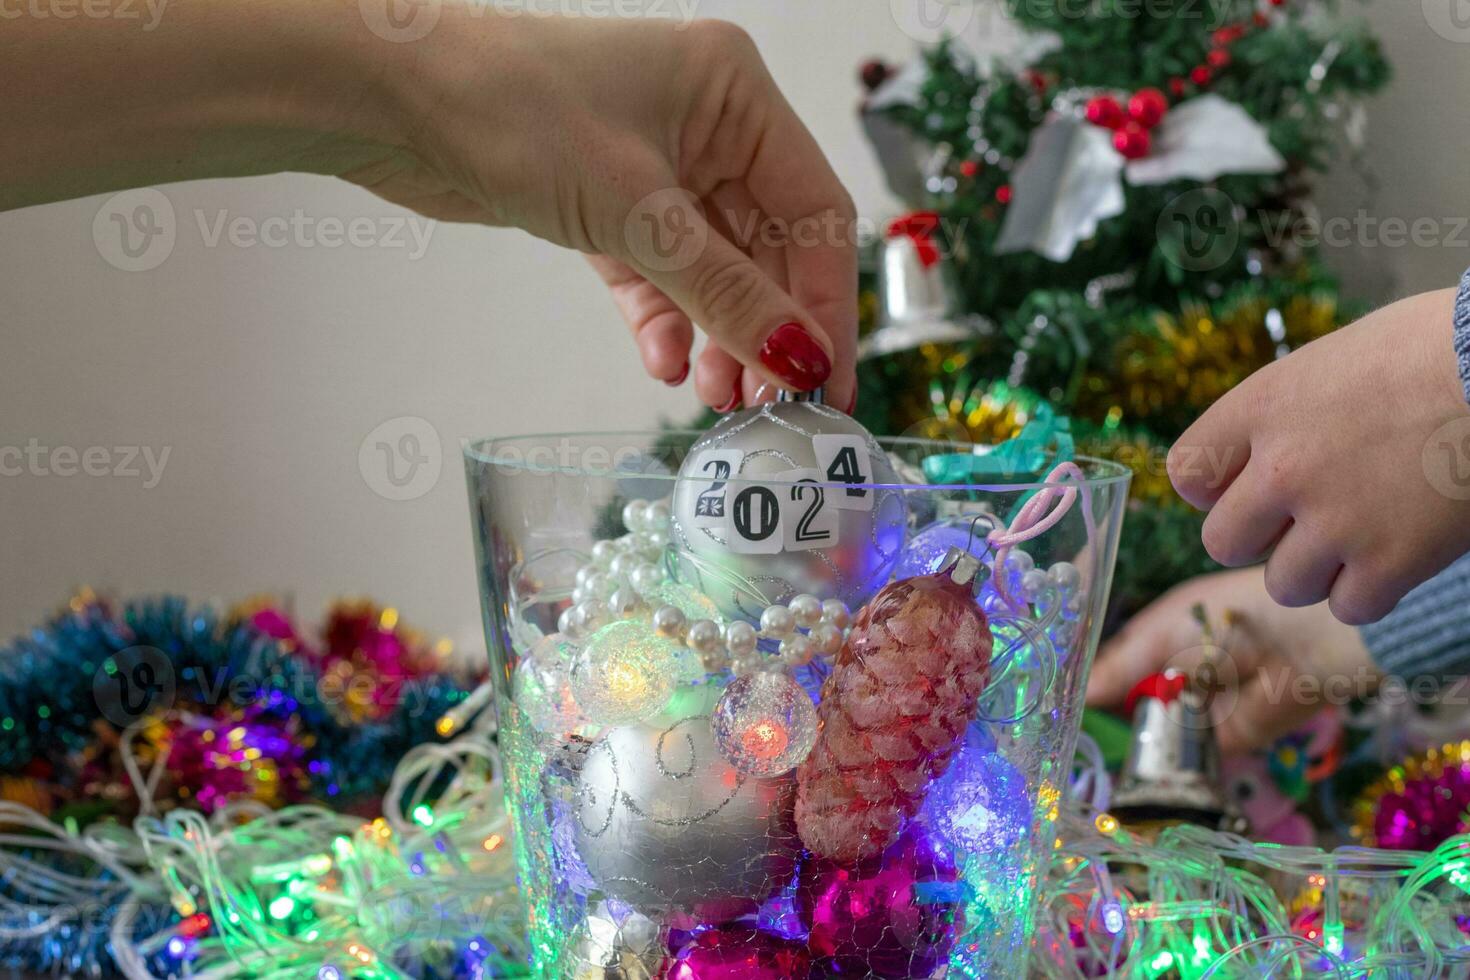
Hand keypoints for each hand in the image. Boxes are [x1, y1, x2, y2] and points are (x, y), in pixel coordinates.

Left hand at [345, 12, 855, 410]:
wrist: (389, 99)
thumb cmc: (513, 114)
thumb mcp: (638, 212)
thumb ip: (726, 291)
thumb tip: (803, 359)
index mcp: (735, 93)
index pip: (814, 211)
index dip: (828, 304)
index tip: (828, 383)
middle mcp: (707, 122)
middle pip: (768, 246)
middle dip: (767, 327)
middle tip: (766, 404)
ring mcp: (658, 161)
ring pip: (714, 266)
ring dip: (718, 332)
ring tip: (716, 394)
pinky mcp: (609, 200)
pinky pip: (659, 270)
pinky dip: (665, 317)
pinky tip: (663, 360)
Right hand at [1086, 567, 1375, 752]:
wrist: (1308, 642)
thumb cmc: (1231, 616)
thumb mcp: (1164, 633)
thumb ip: (1121, 666)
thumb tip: (1077, 694)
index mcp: (1159, 639)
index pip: (1112, 668)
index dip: (1085, 687)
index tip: (1050, 708)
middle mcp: (1176, 675)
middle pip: (1128, 705)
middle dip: (1101, 723)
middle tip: (1064, 743)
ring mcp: (1199, 711)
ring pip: (1153, 735)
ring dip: (1129, 748)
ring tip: (1087, 762)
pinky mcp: (1227, 742)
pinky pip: (1187, 760)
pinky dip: (1163, 768)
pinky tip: (1127, 774)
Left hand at [1168, 289, 1469, 623]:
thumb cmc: (1434, 348)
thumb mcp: (1334, 361)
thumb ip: (1286, 414)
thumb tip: (1258, 461)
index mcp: (1265, 406)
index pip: (1188, 472)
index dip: (1214, 487)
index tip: (1246, 486)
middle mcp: (1285, 466)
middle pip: (1222, 542)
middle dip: (1259, 539)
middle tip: (1303, 522)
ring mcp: (1337, 518)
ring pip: (1284, 584)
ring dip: (1316, 570)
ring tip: (1359, 536)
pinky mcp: (1393, 560)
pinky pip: (1350, 606)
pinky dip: (1371, 591)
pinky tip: (1396, 555)